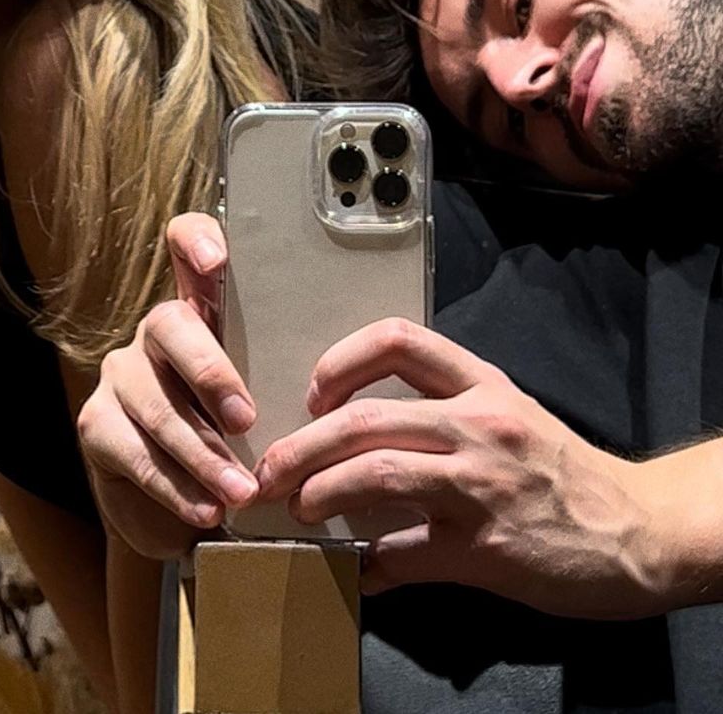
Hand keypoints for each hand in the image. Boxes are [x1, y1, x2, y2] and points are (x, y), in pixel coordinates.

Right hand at [77, 213, 259, 558]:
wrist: (179, 508)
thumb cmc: (237, 442)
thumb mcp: (265, 400)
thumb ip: (283, 380)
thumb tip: (341, 391)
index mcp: (201, 311)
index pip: (186, 245)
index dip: (196, 240)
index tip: (217, 259)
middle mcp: (155, 332)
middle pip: (170, 324)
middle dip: (211, 373)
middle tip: (247, 421)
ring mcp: (120, 376)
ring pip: (156, 405)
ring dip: (203, 454)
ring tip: (241, 492)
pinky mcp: (97, 425)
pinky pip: (136, 455)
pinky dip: (177, 488)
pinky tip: (205, 511)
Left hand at [255, 318, 669, 618]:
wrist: (640, 531)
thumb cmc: (564, 471)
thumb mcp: (512, 416)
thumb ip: (447, 410)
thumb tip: (364, 431)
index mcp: (482, 385)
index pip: (398, 340)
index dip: (341, 361)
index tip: (314, 392)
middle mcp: (477, 425)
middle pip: (364, 417)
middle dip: (302, 444)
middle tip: (271, 469)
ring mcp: (479, 487)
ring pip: (373, 475)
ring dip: (319, 492)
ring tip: (298, 507)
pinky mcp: (482, 550)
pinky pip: (403, 554)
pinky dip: (369, 564)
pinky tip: (357, 571)